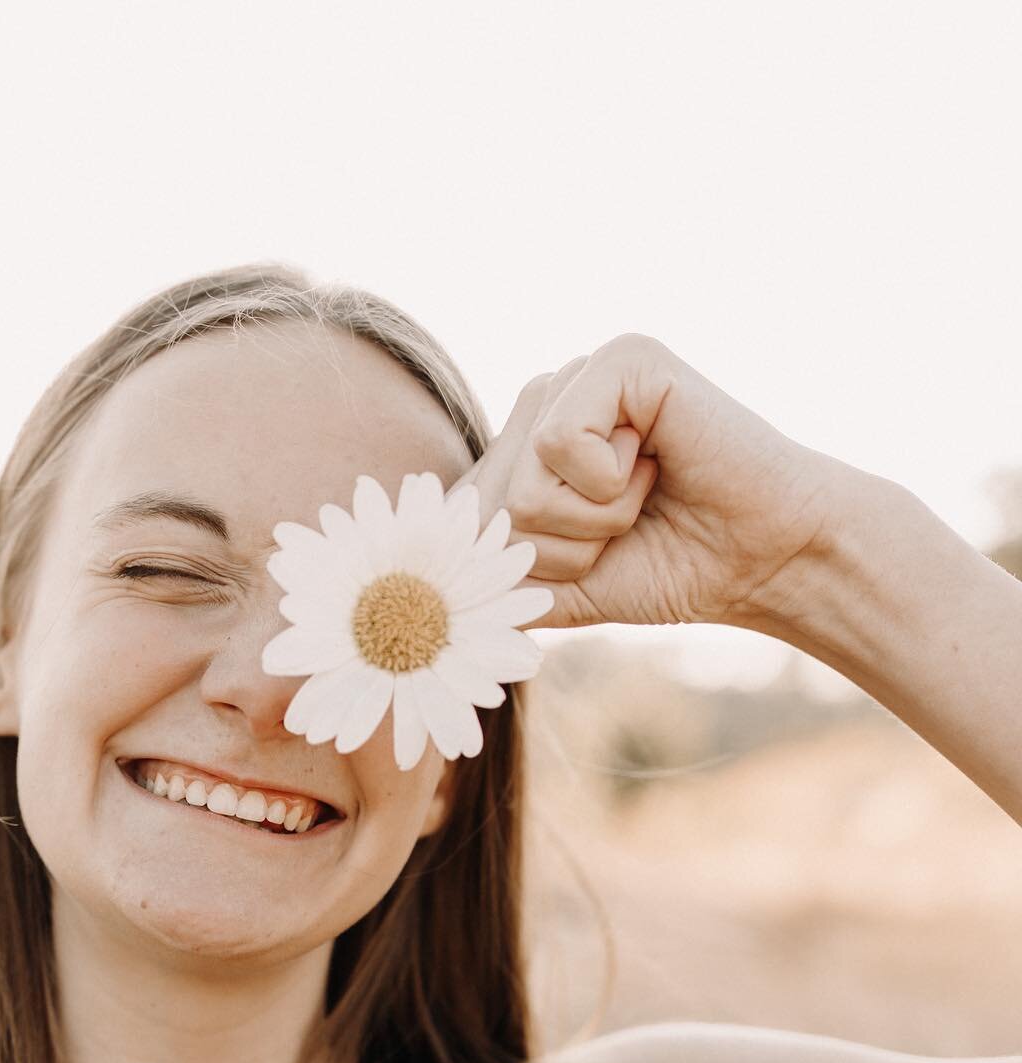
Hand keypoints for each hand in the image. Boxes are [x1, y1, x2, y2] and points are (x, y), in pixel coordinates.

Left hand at [453, 333, 841, 630]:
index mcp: (522, 451)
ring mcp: (580, 375)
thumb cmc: (666, 570)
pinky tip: (658, 464)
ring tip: (644, 497)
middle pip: (488, 511)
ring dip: (590, 523)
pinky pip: (561, 445)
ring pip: (521, 487)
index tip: (576, 566)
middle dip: (558, 551)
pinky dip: (612, 484)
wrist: (763, 563)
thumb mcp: (554, 589)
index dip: (506, 565)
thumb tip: (410, 592)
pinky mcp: (621, 358)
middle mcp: (543, 403)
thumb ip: (485, 581)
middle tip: (625, 530)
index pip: (459, 520)